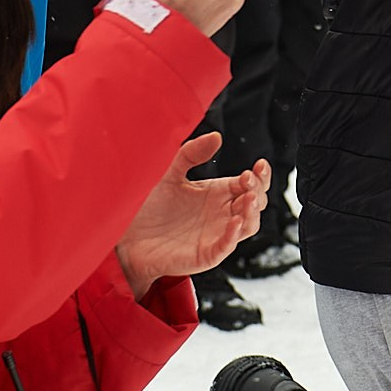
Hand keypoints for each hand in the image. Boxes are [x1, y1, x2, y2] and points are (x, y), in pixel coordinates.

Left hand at [114, 133, 270, 297]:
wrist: (130, 238)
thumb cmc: (152, 208)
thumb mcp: (171, 175)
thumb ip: (191, 154)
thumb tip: (217, 136)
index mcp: (219, 194)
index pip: (252, 185)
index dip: (260, 176)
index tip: (258, 164)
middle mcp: (222, 214)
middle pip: (256, 204)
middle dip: (258, 190)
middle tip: (248, 179)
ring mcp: (216, 235)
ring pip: (249, 226)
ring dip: (253, 212)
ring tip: (248, 197)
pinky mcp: (206, 254)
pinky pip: (226, 247)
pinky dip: (233, 235)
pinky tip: (234, 221)